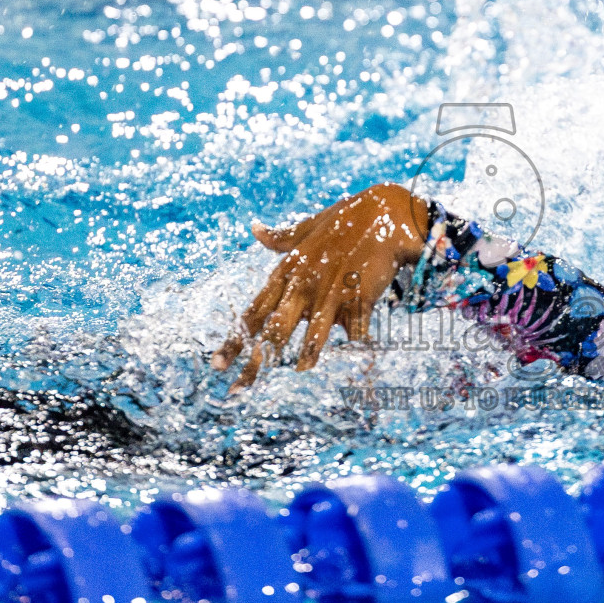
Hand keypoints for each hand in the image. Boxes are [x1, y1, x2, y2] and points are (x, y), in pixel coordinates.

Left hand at [212, 183, 428, 390]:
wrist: (386, 212)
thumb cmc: (345, 221)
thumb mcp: (307, 228)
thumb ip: (280, 237)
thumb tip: (255, 229)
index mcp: (287, 272)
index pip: (253, 312)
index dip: (234, 340)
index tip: (217, 365)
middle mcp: (304, 284)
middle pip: (275, 330)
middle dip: (256, 362)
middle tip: (239, 389)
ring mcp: (331, 291)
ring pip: (314, 330)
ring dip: (308, 353)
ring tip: (300, 371)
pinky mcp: (359, 295)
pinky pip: (355, 328)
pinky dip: (357, 344)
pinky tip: (359, 361)